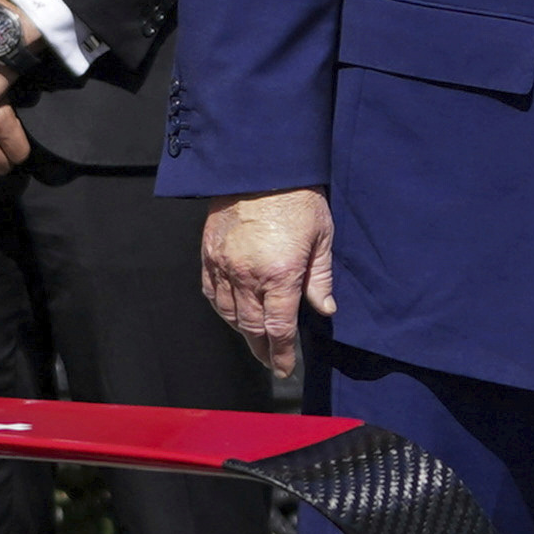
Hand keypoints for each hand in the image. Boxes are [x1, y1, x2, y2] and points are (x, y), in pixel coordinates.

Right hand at [200, 187, 333, 380]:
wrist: (261, 166)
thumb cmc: (298, 198)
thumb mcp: (322, 238)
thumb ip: (320, 279)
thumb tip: (324, 309)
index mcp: (280, 274)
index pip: (278, 328)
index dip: (280, 353)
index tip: (283, 367)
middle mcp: (248, 276)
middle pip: (251, 327)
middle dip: (261, 349)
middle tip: (269, 362)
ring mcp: (224, 266)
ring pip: (228, 313)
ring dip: (241, 331)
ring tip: (253, 340)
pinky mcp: (209, 254)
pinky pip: (211, 292)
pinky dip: (221, 309)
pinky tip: (230, 314)